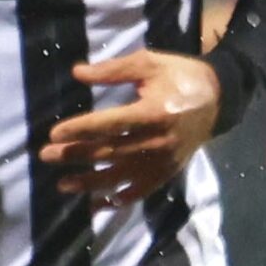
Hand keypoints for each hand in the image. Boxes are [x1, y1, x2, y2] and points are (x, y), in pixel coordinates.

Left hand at [40, 49, 219, 207]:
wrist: (219, 98)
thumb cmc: (179, 76)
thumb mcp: (148, 63)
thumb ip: (112, 70)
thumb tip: (77, 73)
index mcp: (153, 113)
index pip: (109, 125)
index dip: (81, 130)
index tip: (54, 134)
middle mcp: (158, 141)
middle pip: (110, 151)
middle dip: (76, 155)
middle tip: (46, 155)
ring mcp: (165, 160)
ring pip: (123, 175)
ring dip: (91, 182)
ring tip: (63, 184)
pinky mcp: (170, 171)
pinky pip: (143, 189)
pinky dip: (122, 198)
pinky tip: (100, 202)